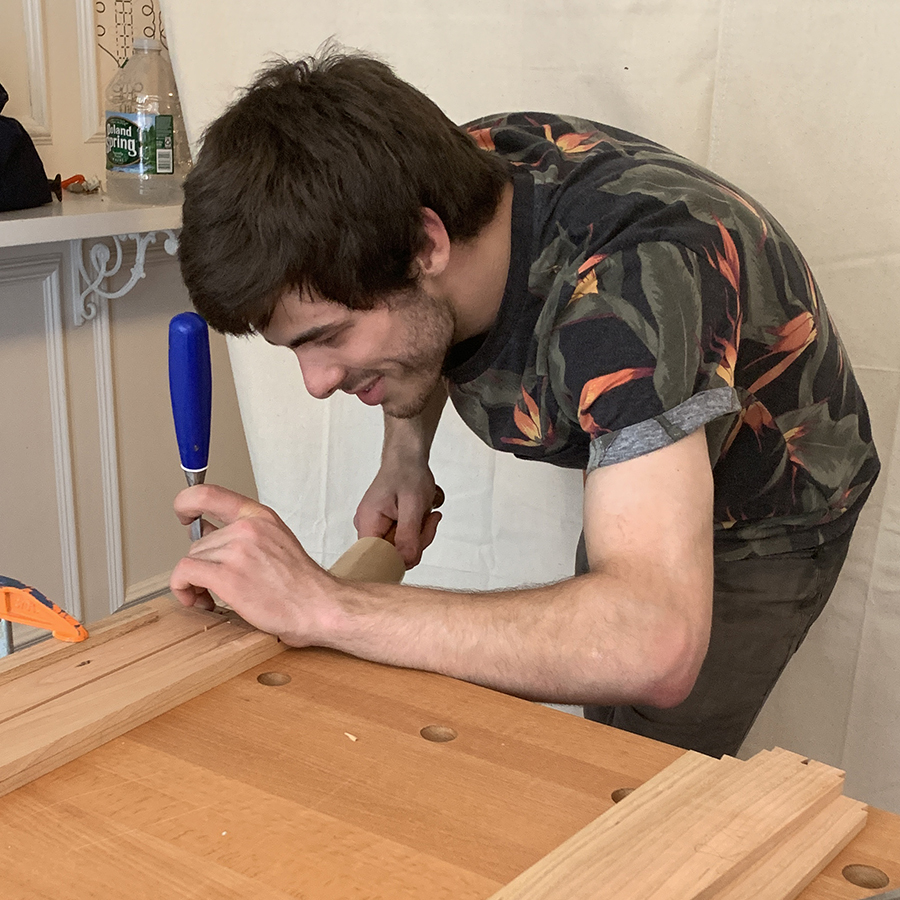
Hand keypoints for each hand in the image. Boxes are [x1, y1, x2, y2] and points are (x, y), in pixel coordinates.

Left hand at [170, 484, 333, 645]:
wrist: (318, 606)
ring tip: (210, 596)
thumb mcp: (276, 541)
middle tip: (210, 584)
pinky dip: (183, 589)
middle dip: (200, 564)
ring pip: (191, 560)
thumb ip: (243, 534)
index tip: (184, 514)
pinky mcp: (227, 576)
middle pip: (198, 541)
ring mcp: (237, 551)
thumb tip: (208, 532)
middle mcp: (247, 529)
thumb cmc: (301, 584)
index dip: (187, 502)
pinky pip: (184, 574)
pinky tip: (198, 600)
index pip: (209, 494)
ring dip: (193, 581)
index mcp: (260, 516)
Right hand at [354, 458, 442, 568]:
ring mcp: (376, 529)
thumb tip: (406, 561)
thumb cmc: (407, 474)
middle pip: (391, 556)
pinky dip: (417, 533)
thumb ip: (409, 534)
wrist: (407, 459)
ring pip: (400, 550)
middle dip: (416, 543)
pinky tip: (422, 517)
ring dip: (419, 537)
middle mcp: (367, 529)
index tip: (418, 540)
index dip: (399, 559)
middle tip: (429, 521)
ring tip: (426, 515)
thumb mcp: (412, 504)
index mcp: (367, 523)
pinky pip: (403, 542)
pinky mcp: (386, 528)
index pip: (377, 560)